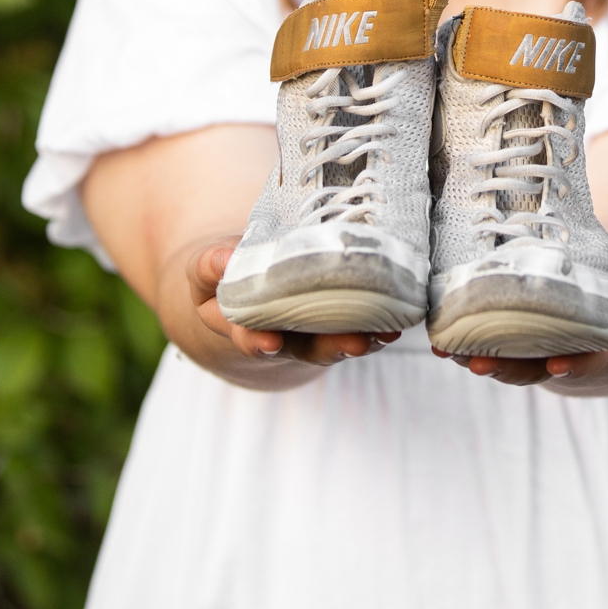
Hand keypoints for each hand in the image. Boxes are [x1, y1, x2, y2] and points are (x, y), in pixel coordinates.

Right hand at [184, 238, 400, 368]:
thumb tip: (220, 259)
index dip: (258, 342)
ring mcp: (317, 331)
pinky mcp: (343, 318)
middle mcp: (286, 337)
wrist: (250, 280)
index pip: (252, 338)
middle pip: (309, 349)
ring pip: (341, 341)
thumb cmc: (226, 275)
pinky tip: (399, 317)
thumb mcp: (208, 270)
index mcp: (247, 326)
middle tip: (352, 344)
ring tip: (385, 333)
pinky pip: (363, 325)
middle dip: (331, 347)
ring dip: (365, 339)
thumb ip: (210, 266)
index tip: (268, 342)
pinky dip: (380, 323)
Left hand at [440, 256, 607, 390]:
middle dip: (505, 368)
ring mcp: (531, 349)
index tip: (557, 365)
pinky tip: (440, 336)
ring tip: (449, 351)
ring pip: (502, 361)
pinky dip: (463, 342)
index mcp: (598, 346)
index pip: (587, 360)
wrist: (600, 305)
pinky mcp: (509, 335)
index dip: (573, 365)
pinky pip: (485, 342)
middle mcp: (560, 355)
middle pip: (531, 369)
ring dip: (475, 358)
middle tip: (481, 365)